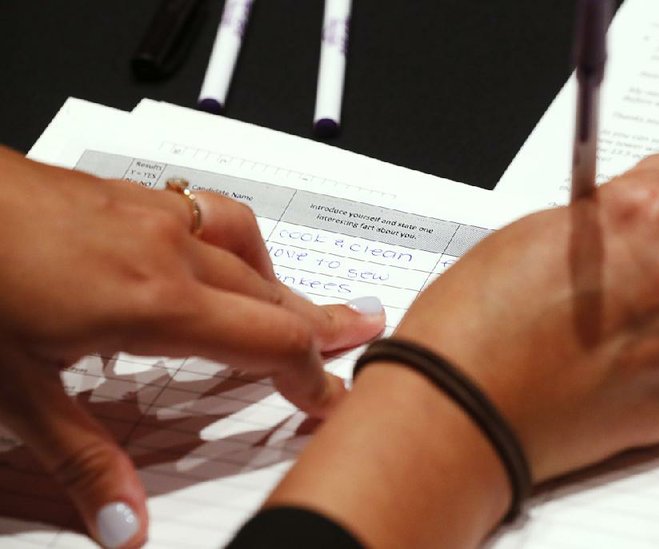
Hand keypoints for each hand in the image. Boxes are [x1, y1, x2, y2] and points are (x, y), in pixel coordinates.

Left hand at [0, 147, 384, 546]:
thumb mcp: (18, 386)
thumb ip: (84, 459)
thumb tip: (124, 523)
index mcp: (157, 301)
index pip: (271, 342)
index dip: (313, 376)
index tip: (335, 397)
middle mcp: (170, 251)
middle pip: (275, 293)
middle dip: (322, 323)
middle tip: (358, 332)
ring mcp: (152, 216)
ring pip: (249, 247)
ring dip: (284, 279)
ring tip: (299, 299)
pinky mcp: (129, 197)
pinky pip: (213, 216)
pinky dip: (240, 245)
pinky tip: (221, 252)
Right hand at [394, 153, 658, 480]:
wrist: (457, 411)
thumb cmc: (470, 323)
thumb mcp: (526, 238)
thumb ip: (593, 225)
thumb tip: (618, 228)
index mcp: (640, 215)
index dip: (658, 195)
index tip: (644, 215)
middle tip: (632, 269)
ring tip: (596, 335)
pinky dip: (650, 365)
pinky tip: (596, 373)